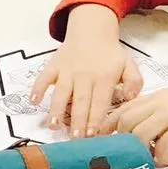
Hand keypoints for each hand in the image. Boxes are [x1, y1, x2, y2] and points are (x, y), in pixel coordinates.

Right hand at [30, 4, 142, 137]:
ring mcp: (67, 70)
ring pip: (61, 92)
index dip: (96, 119)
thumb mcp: (129, 64)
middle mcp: (84, 75)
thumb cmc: (110, 54)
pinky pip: (43, 77)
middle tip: (74, 138)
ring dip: (56, 109)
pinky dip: (37, 88)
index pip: (100, 102)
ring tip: (53, 126)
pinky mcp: (54, 65)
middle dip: (77, 121)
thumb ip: (134, 81)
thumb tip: (130, 98)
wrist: (92, 30)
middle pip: (80, 102)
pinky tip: (34, 102)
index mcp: (104, 78)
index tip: (93, 136)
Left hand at [101, 85, 167, 164]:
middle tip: (120, 154)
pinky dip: (160, 158)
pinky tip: (166, 160)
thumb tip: (142, 131)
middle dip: (119, 140)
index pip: (124, 108)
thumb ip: (159, 111)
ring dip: (139, 150)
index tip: (100, 138)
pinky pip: (162, 147)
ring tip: (145, 159)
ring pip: (139, 134)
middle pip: (126, 121)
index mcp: (157, 97)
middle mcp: (160, 103)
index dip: (108, 124)